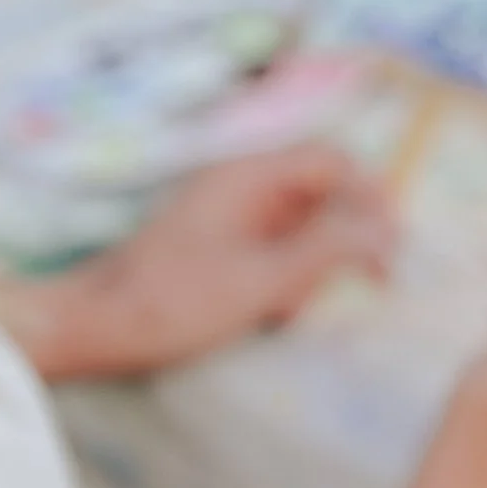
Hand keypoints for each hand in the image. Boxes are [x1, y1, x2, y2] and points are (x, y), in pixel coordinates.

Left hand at [32, 144, 394, 381]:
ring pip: (302, 225)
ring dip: (316, 263)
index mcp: (250, 174)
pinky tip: (276, 315)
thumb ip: (328, 249)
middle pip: (321, 191)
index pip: (332, 160)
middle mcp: (242, 185)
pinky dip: (288, 279)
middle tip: (366, 281)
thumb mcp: (262, 280)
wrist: (95, 327)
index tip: (390, 244)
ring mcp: (230, 215)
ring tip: (304, 305)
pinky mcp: (221, 247)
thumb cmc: (175, 301)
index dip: (369, 195)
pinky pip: (275, 250)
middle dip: (345, 236)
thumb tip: (388, 227)